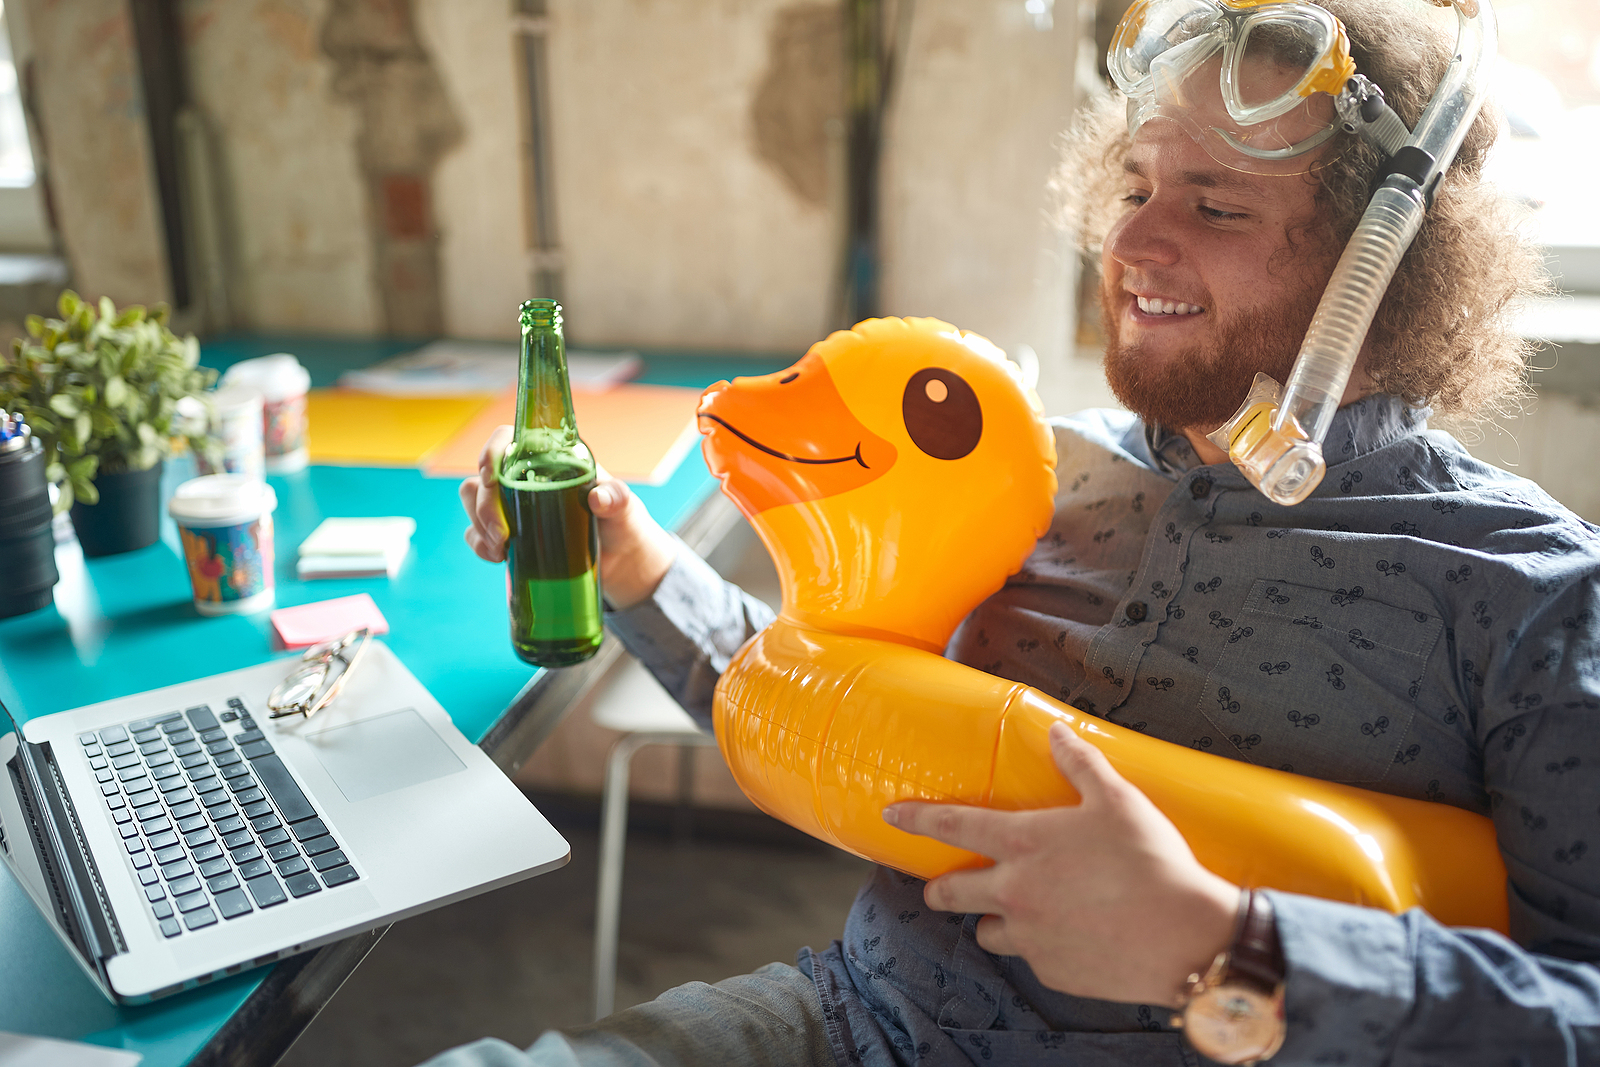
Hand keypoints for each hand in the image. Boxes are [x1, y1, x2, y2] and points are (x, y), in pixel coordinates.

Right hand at [458, 425, 678, 608]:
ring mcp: (515, 507)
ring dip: (478, 524)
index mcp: (551, 461)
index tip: (490, 475)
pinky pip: (478, 533)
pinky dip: (480, 543)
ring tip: (501, 549)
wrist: (623, 564)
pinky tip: (497, 556)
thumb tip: (598, 498)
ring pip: (474, 502)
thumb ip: (617, 498)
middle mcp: (526, 479)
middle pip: (484, 477)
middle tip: (502, 534)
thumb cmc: (624, 525)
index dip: (492, 451)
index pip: (509, 441)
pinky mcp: (510, 535)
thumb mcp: (626, 509)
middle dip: (483, 504)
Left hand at [883, 723, 1239, 1006]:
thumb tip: (1057, 731)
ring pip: (988, 930)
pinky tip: (1069, 936)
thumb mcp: (1118, 800)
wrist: (1187, 938)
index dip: (917, 819)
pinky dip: (1040, 946)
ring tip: (1020, 911)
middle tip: (940, 886)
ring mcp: (1030, 937)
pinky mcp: (1051, 971)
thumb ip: (1080, 764)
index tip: (891, 814)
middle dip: (939, 888)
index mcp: (1023, 843)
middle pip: (951, 893)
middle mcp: (1014, 892)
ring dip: (994, 919)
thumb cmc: (1152, 862)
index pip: (953, 827)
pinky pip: (1031, 956)